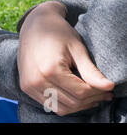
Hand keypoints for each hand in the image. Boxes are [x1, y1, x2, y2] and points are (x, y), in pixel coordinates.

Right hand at [18, 1, 114, 115]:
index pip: (80, 92)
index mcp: (49, 69)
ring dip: (78, 106)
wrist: (34, 25)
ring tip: (90, 96)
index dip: (98, 93)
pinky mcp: (25, 86)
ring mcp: (28, 85)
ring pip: (60, 108)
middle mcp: (36, 80)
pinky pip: (48, 104)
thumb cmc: (57, 33)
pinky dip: (63, 103)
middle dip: (90, 100)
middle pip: (71, 103)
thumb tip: (109, 87)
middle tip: (103, 93)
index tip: (108, 89)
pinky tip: (74, 94)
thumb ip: (90, 71)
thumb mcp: (77, 49)